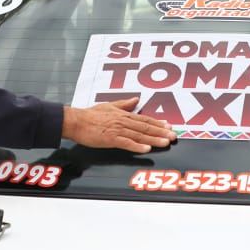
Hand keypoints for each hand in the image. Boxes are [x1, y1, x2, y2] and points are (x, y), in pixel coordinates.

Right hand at [62, 97, 176, 152]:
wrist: (76, 121)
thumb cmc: (90, 115)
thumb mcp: (109, 106)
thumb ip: (124, 104)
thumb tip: (136, 99)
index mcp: (123, 115)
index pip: (144, 119)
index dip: (158, 123)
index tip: (169, 126)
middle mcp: (123, 122)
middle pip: (146, 128)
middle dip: (161, 132)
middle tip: (174, 136)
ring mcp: (118, 130)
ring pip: (139, 136)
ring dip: (154, 140)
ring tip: (165, 143)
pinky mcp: (110, 139)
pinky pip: (126, 143)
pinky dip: (137, 146)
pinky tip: (146, 149)